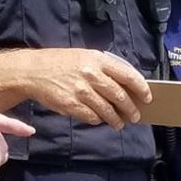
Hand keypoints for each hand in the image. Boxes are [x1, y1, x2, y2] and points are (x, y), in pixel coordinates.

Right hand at [19, 49, 150, 129]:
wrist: (33, 72)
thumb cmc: (61, 63)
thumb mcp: (84, 57)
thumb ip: (104, 69)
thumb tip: (124, 86)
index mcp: (97, 60)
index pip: (127, 75)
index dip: (141, 88)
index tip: (147, 97)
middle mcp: (91, 75)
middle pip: (119, 96)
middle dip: (131, 109)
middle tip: (135, 116)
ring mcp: (81, 91)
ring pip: (107, 110)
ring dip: (117, 119)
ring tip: (120, 123)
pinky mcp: (71, 105)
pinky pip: (92, 117)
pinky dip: (98, 120)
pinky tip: (99, 120)